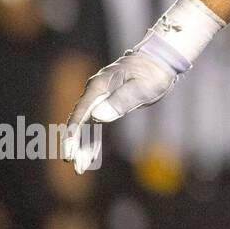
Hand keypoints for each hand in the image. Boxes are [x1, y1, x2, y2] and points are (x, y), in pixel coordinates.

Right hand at [62, 47, 180, 173]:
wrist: (160, 61)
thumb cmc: (153, 73)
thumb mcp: (142, 87)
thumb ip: (121, 100)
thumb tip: (98, 116)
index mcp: (99, 86)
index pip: (81, 113)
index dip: (73, 135)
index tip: (69, 153)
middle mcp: (95, 91)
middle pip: (80, 122)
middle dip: (76, 145)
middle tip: (76, 166)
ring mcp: (100, 98)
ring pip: (86, 126)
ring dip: (82, 146)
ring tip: (81, 168)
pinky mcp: (107, 103)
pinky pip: (96, 125)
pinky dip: (93, 140)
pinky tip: (91, 156)